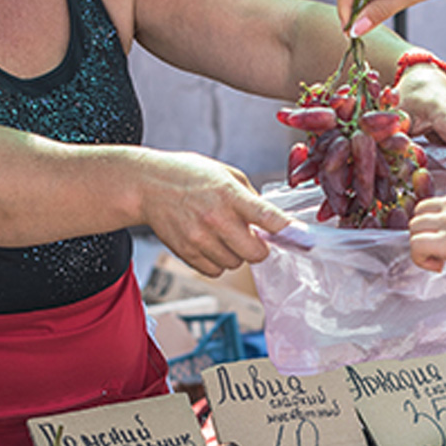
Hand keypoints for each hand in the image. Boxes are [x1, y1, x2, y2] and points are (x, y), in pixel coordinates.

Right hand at [142, 153, 290, 278]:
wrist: (147, 185)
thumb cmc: (188, 176)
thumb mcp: (225, 174)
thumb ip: (250, 197)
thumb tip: (271, 221)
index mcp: (229, 194)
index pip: (266, 218)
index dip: (286, 230)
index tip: (298, 235)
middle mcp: (216, 218)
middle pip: (256, 253)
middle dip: (259, 247)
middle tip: (250, 235)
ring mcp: (200, 238)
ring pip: (236, 264)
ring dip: (236, 253)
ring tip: (222, 234)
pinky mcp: (187, 253)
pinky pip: (215, 271)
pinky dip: (217, 261)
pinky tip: (209, 243)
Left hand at [409, 192, 445, 281]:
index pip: (440, 203)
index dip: (439, 224)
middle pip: (420, 211)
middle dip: (425, 232)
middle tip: (439, 251)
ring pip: (414, 227)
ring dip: (421, 245)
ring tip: (439, 260)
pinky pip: (415, 245)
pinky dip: (420, 259)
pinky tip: (438, 266)